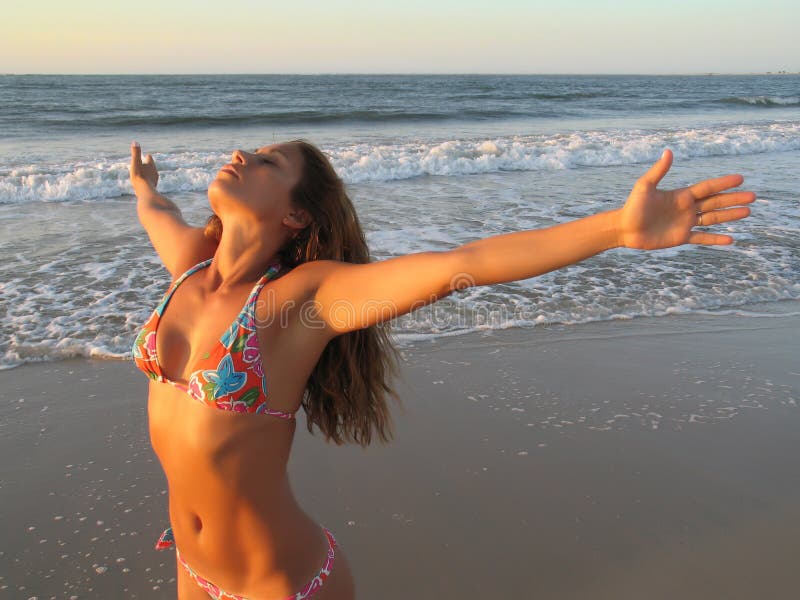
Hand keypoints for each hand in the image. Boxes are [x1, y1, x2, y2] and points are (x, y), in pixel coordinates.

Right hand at [129, 141, 158, 192]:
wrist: (146, 192)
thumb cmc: (140, 176)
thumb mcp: (136, 163)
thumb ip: (136, 153)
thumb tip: (135, 142)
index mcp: (151, 165)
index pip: (149, 159)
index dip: (148, 157)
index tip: (148, 155)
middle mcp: (154, 173)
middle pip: (152, 167)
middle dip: (149, 166)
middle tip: (147, 164)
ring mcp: (154, 181)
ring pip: (152, 176)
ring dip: (149, 174)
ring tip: (146, 175)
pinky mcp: (153, 189)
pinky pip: (150, 184)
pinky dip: (148, 182)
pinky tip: (146, 186)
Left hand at [617, 149, 754, 248]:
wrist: (623, 229)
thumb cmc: (632, 206)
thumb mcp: (645, 186)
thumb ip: (658, 171)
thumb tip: (668, 151)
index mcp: (681, 195)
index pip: (707, 187)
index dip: (723, 183)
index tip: (740, 178)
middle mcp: (687, 208)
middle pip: (715, 202)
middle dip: (734, 199)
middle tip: (753, 196)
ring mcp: (685, 223)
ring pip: (713, 219)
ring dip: (730, 216)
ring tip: (748, 213)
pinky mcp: (681, 238)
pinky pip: (702, 238)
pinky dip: (715, 239)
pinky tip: (730, 240)